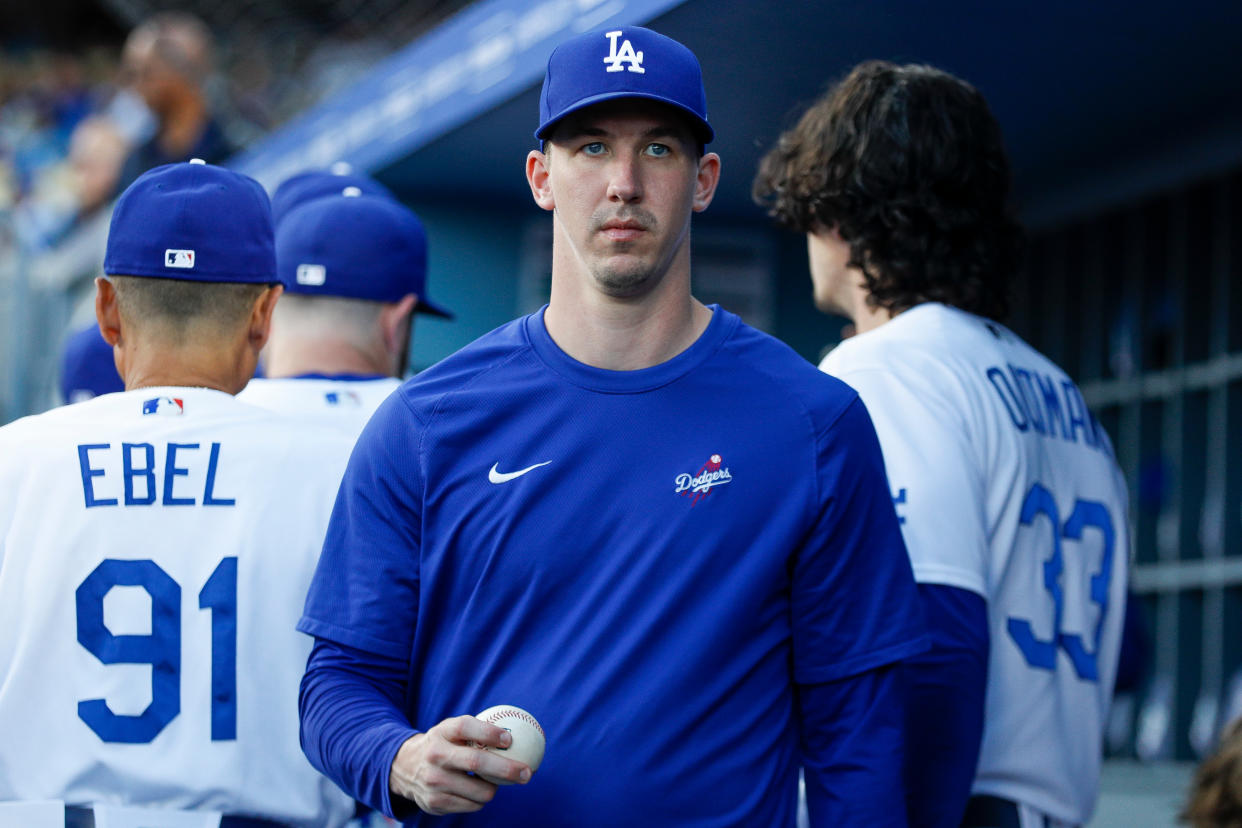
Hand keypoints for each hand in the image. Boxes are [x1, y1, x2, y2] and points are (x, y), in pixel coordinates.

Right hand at [389, 715, 532, 814]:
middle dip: (507, 769)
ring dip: (493, 788)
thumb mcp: (451, 730)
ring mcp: (434, 781)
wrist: (404, 767)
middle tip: (527, 773)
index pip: (466, 727)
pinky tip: (476, 792)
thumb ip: (478, 731)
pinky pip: (472, 806)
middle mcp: (436, 755)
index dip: (490, 732)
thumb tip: (518, 737)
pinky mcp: (434, 802)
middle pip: (476, 761)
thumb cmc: (442, 744)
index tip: (510, 739)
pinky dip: (480, 800)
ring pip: (480, 791)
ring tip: (492, 782)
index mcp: (442, 732)